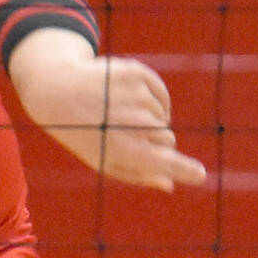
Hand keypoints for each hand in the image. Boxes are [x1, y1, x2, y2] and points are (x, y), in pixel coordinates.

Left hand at [9, 35, 207, 191]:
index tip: (199, 174)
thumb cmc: (83, 133)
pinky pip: (161, 94)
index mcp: (123, 148)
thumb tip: (169, 184)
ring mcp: (136, 95)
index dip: (185, 169)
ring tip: (121, 116)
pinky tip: (135, 102)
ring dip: (150, 119)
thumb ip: (138, 174)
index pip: (164, 161)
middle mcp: (132, 121)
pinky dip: (155, 100)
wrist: (58, 90)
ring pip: (163, 116)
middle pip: (167, 139)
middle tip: (129, 137)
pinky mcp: (137, 73)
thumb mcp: (104, 160)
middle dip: (157, 142)